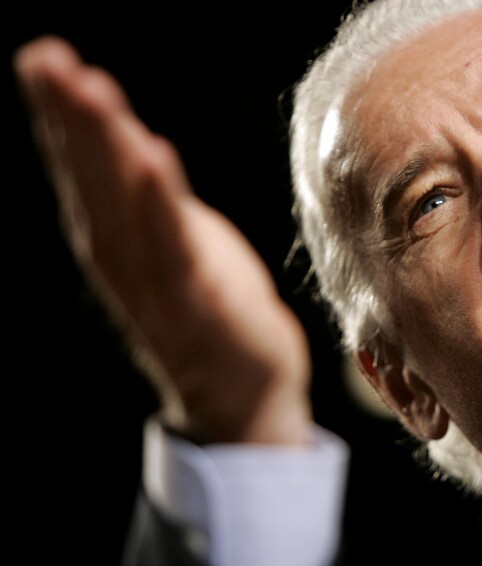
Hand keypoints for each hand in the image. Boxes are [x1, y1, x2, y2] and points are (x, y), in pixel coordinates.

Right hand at [14, 36, 313, 444]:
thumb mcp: (176, 239)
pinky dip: (158, 203)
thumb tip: (129, 141)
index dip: (62, 116)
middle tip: (45, 59)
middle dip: (70, 119)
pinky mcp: (196, 307)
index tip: (44, 59)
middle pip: (93, 181)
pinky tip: (152, 155)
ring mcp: (155, 286)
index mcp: (119, 240)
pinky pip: (173, 250)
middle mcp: (123, 261)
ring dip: (103, 148)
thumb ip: (149, 196)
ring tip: (88, 89)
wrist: (242, 394)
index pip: (86, 169)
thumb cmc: (210, 308)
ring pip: (122, 207)